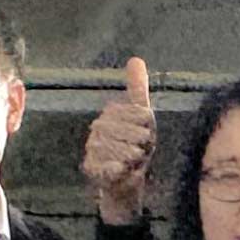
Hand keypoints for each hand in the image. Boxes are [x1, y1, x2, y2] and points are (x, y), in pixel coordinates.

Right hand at [82, 57, 155, 223]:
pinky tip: (123, 169)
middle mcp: (97, 130)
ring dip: (134, 156)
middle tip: (142, 150)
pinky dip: (119, 169)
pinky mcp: (91, 170)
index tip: (147, 135)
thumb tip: (135, 59)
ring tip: (135, 160)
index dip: (146, 126)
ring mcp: (93, 150)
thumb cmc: (136, 146)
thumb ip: (137, 89)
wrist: (127, 181)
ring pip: (121, 149)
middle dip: (141, 142)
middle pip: (129, 132)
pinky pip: (109, 167)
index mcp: (110, 115)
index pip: (135, 113)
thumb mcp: (142, 117)